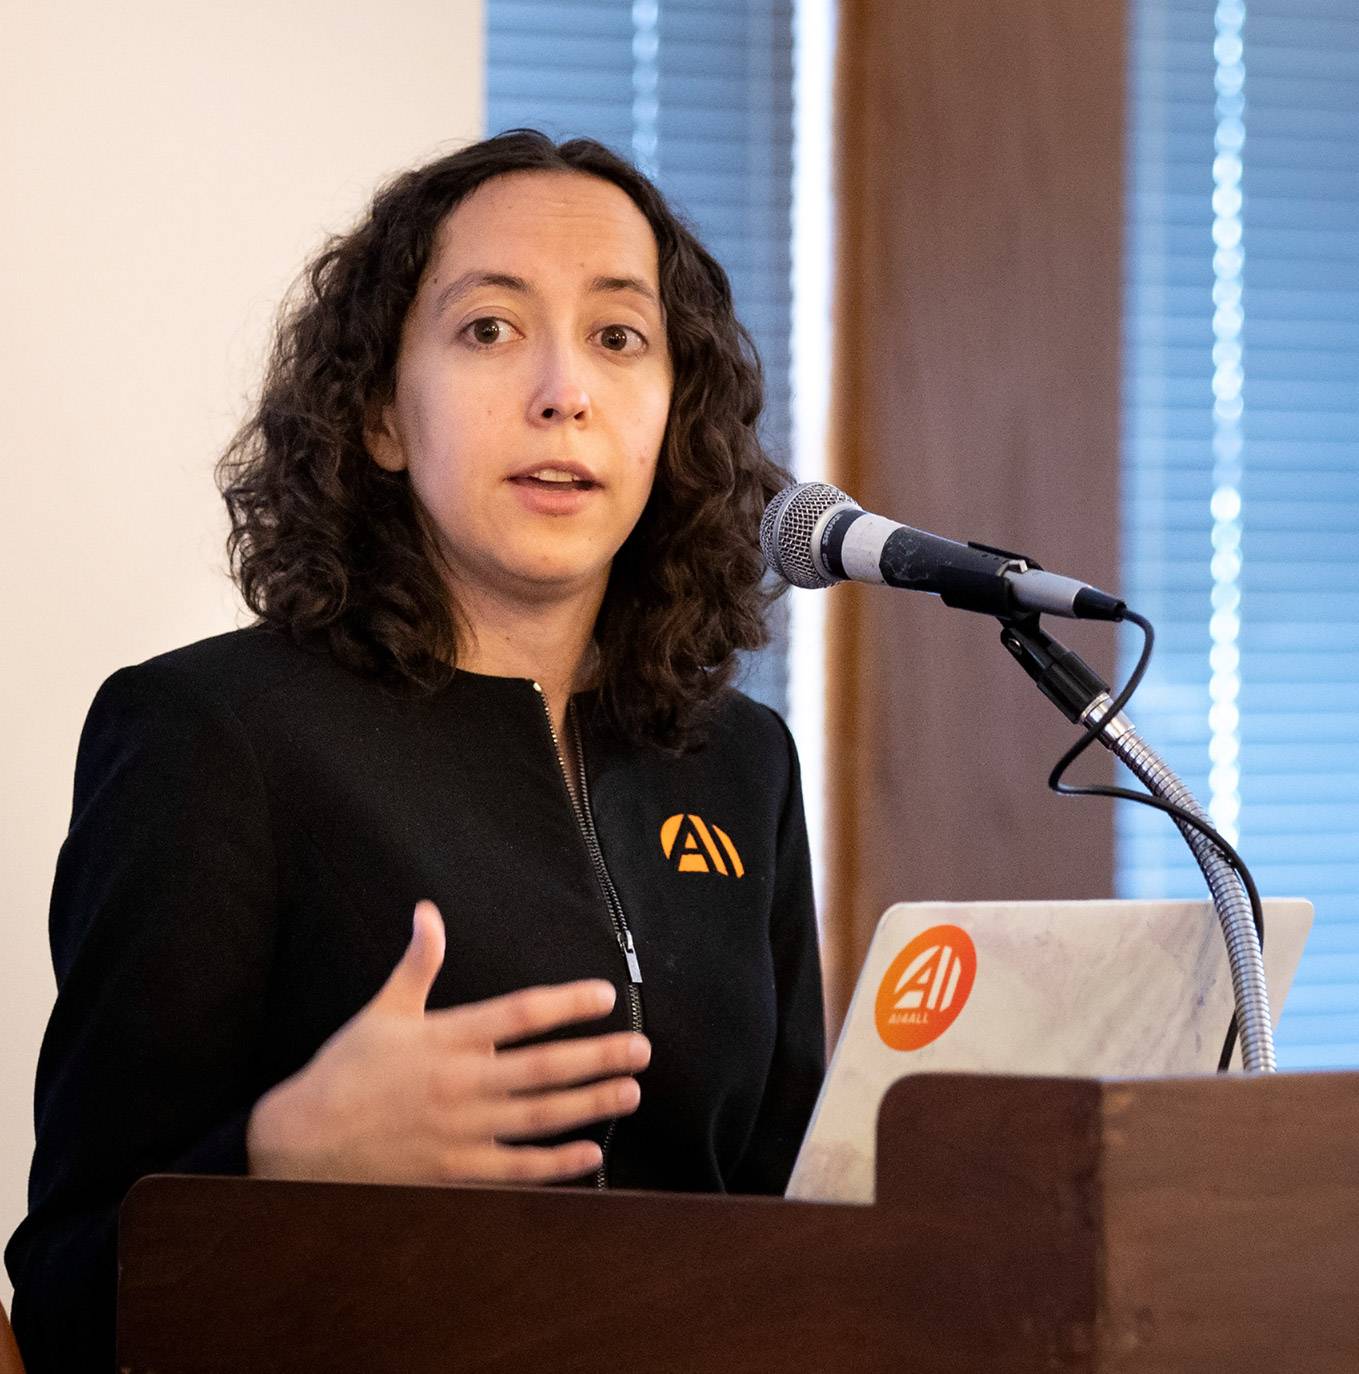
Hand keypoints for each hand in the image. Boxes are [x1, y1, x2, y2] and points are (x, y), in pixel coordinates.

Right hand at [246, 899, 648, 1184]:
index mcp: (445, 1038)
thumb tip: (427, 911)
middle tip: (642, 1049)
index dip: (566, 1002)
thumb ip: (417, 962)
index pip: (519, 1014)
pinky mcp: (454, 1172)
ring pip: (539, 1117)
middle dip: (598, 1056)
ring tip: (631, 1093)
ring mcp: (459, 1131)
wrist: (300, 1144)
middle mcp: (459, 1083)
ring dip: (590, 1104)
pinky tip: (591, 1154)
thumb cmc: (345, 1071)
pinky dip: (556, 1164)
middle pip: (543, 1067)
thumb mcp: (382, 1010)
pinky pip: (515, 1169)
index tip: (605, 994)